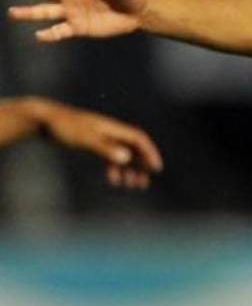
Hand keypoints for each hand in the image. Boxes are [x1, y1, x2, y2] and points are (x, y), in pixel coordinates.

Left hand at [35, 98, 163, 188]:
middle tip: (143, 184)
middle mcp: (111, 131)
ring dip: (129, 170)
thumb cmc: (64, 127)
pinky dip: (115, 168)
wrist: (42, 119)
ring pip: (123, 154)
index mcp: (113, 128)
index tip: (156, 170)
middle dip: (141, 166)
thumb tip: (127, 158)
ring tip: (130, 186)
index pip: (139, 139)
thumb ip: (106, 148)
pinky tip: (113, 180)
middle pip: (134, 148)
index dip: (150, 153)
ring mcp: (102, 136)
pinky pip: (111, 155)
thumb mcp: (85, 139)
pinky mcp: (92, 141)